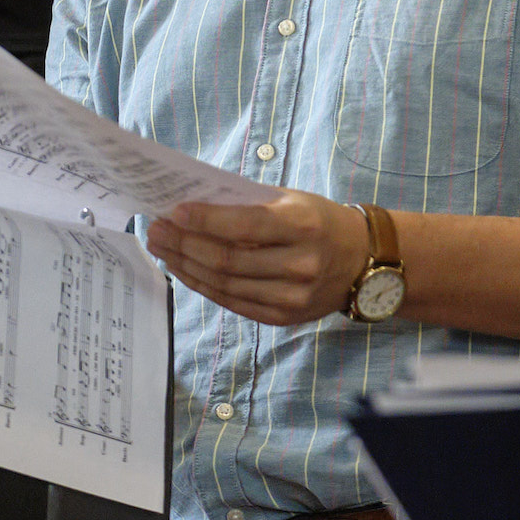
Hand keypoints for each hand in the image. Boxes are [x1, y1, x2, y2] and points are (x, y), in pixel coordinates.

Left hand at [145, 191, 371, 325]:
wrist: (362, 262)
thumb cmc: (319, 222)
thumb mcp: (293, 201)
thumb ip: (248, 204)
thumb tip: (192, 205)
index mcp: (304, 227)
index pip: (245, 226)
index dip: (204, 221)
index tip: (173, 211)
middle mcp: (300, 265)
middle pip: (228, 260)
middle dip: (184, 244)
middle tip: (156, 229)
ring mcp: (292, 297)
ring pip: (225, 284)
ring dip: (186, 265)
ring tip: (161, 247)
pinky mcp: (282, 317)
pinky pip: (232, 302)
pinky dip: (203, 286)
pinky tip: (184, 268)